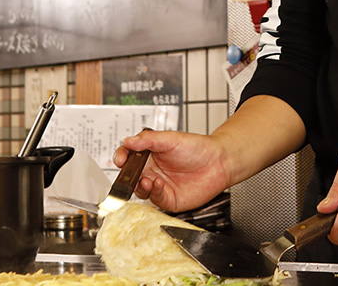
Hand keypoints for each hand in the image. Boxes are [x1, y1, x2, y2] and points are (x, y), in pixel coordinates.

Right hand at [114, 128, 231, 212]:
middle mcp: (153, 170)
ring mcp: (159, 185)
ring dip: (139, 186)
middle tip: (127, 174)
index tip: (119, 158)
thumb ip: (149, 140)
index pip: (129, 156)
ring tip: (145, 180)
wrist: (218, 162)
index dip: (122, 157)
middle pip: (131, 176)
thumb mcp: (171, 138)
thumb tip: (129, 141)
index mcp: (151, 154)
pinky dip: (153, 193)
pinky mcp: (168, 199)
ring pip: (140, 190)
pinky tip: (157, 184)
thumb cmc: (197, 147)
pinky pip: (155, 199)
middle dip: (126, 177)